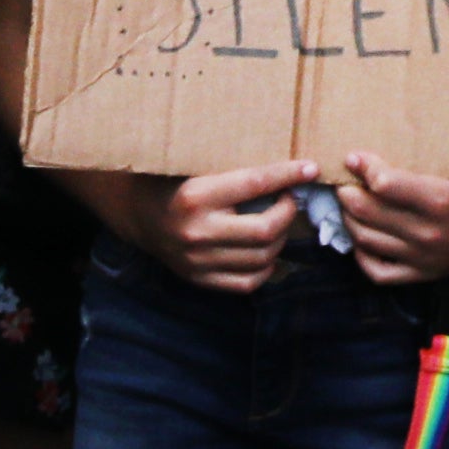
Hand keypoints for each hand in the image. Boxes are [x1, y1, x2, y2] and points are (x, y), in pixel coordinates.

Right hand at [161, 163, 307, 296]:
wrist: (137, 214)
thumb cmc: (173, 181)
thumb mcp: (197, 166)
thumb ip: (235, 170)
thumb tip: (287, 166)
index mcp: (195, 197)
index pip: (255, 184)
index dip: (288, 175)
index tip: (310, 169)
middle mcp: (197, 232)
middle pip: (265, 230)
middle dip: (288, 212)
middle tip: (289, 199)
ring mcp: (197, 261)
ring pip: (262, 258)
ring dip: (280, 239)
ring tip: (277, 223)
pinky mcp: (199, 279)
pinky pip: (247, 282)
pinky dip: (266, 267)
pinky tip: (266, 250)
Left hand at [319, 151, 448, 286]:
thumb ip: (419, 166)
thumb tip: (376, 157)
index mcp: (440, 198)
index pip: (383, 183)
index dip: (363, 167)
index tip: (353, 158)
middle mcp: (428, 231)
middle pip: (367, 211)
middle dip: (347, 193)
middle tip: (343, 182)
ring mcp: (423, 256)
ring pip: (365, 239)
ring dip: (349, 219)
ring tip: (349, 205)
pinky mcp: (423, 274)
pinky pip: (378, 272)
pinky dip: (361, 256)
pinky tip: (362, 240)